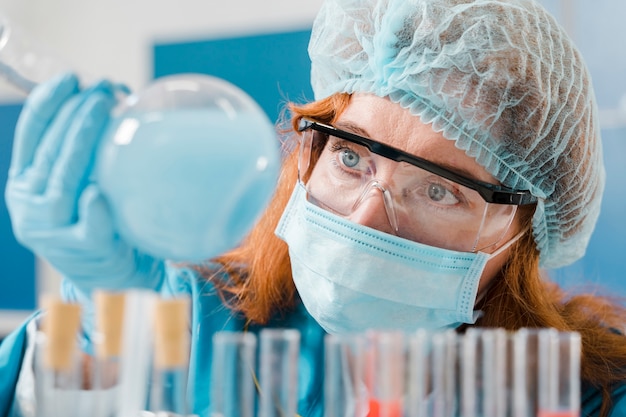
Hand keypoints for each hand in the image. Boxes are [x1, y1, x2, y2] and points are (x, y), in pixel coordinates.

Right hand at [5, 72, 163, 293]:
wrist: (112, 276)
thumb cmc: (101, 221)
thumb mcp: (81, 185)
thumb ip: (86, 153)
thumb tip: (120, 100)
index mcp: (26, 186)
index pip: (31, 137)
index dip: (47, 105)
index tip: (69, 78)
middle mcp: (31, 207)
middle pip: (49, 153)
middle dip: (74, 114)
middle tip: (100, 88)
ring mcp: (52, 231)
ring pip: (64, 181)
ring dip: (83, 140)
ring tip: (104, 109)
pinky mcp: (82, 252)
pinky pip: (88, 226)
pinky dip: (93, 208)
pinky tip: (98, 191)